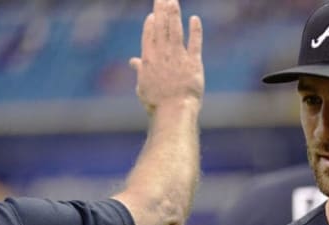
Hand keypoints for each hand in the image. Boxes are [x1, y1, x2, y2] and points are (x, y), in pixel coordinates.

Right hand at [130, 0, 203, 114]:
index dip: (151, 23)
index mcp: (149, 59)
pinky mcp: (194, 62)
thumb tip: (133, 62)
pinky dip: (195, 30)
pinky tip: (195, 19)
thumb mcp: (143, 86)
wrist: (174, 109)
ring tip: (173, 0)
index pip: (149, 35)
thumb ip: (140, 70)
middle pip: (161, 27)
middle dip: (161, 10)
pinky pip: (195, 42)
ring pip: (175, 30)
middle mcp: (162, 54)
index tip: (153, 13)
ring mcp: (178, 57)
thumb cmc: (157, 102)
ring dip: (174, 13)